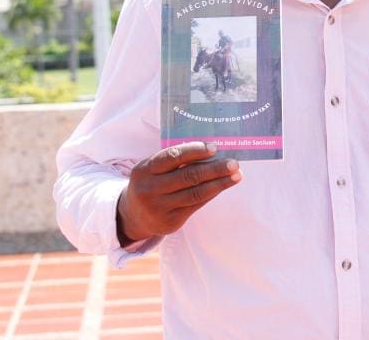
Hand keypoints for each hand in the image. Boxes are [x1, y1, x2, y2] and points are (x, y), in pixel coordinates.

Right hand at [117, 142, 241, 244]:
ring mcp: (159, 208)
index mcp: (144, 170)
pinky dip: (211, 194)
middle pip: (188, 176)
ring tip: (236, 175)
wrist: (132, 216)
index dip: (195, 151)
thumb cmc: (150, 183)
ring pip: (195, 193)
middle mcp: (150, 189)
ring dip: (219, 183)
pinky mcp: (170, 222)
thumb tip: (210, 151)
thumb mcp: (152, 168)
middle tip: (234, 163)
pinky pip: (196, 206)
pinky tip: (223, 186)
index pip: (173, 157)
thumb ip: (174, 160)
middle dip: (214, 169)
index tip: (215, 147)